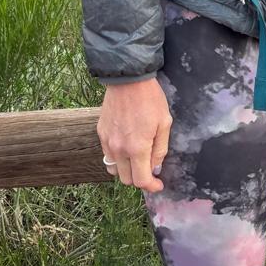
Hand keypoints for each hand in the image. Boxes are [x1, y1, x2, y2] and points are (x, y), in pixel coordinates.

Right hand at [97, 78, 171, 192]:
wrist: (128, 79)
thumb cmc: (150, 99)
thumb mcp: (164, 123)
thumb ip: (159, 149)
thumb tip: (155, 168)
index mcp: (137, 148)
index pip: (141, 180)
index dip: (152, 186)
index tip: (158, 184)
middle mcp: (119, 149)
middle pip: (126, 180)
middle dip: (140, 179)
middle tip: (150, 169)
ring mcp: (107, 142)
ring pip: (114, 170)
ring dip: (127, 170)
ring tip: (137, 159)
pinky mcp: (101, 134)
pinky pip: (107, 155)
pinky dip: (117, 158)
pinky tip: (127, 147)